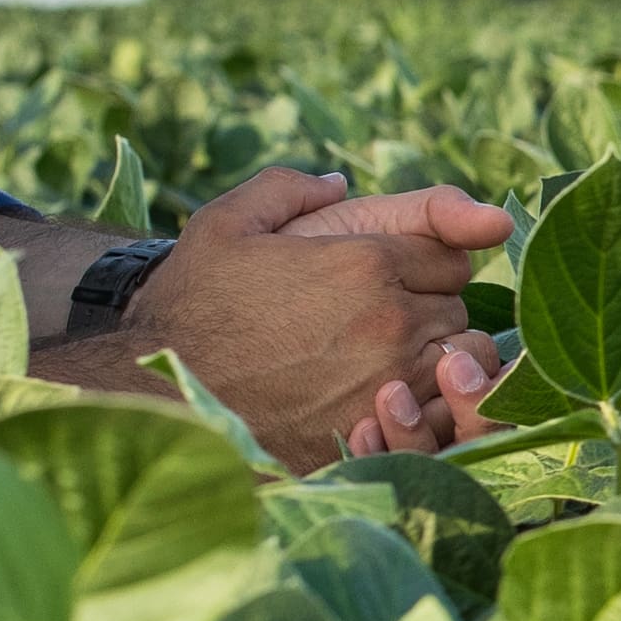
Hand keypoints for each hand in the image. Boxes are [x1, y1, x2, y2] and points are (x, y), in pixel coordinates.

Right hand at [77, 168, 487, 468]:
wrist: (156, 390)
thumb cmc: (191, 302)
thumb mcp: (227, 222)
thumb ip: (288, 189)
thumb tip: (338, 183)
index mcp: (366, 263)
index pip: (451, 255)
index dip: (424, 263)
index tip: (389, 277)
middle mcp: (390, 322)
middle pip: (459, 308)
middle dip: (431, 308)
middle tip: (382, 319)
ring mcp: (387, 384)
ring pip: (464, 365)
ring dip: (441, 360)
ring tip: (397, 360)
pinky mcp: (378, 436)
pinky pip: (442, 421)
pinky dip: (430, 411)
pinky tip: (392, 404)